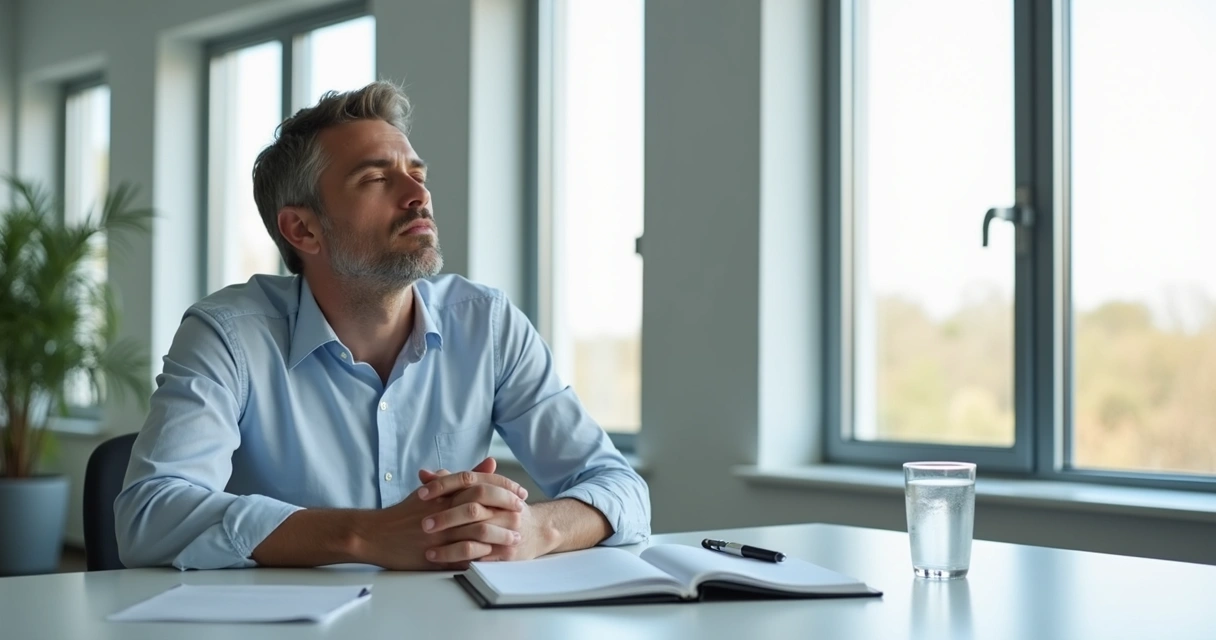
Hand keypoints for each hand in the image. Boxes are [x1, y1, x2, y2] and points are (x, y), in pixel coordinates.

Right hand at [353, 459, 527, 570]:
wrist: (376, 534)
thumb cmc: (407, 511)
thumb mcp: (435, 489)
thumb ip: (465, 476)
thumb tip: (491, 462)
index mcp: (444, 492)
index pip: (482, 484)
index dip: (505, 488)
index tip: (520, 493)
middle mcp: (443, 510)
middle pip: (483, 506)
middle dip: (506, 510)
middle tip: (522, 514)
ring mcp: (440, 533)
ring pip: (477, 533)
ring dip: (500, 536)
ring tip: (514, 539)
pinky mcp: (436, 555)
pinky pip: (464, 556)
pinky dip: (482, 557)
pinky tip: (497, 558)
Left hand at [417, 463, 555, 563]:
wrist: (538, 529)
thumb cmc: (501, 510)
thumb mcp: (481, 492)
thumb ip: (452, 484)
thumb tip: (423, 474)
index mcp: (494, 487)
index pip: (467, 479)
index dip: (443, 485)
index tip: (421, 493)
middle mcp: (503, 505)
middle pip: (472, 507)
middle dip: (445, 516)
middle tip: (423, 523)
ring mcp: (507, 527)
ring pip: (476, 533)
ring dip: (450, 543)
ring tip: (427, 549)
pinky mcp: (508, 549)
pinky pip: (481, 555)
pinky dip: (459, 558)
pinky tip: (441, 560)